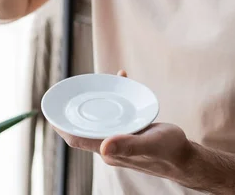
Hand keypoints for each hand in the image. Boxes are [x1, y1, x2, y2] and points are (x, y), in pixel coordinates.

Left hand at [52, 71, 190, 183]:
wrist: (185, 157)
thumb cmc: (169, 151)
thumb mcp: (149, 144)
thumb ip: (128, 146)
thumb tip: (103, 147)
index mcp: (109, 151)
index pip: (76, 137)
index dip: (61, 125)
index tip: (50, 110)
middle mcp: (110, 145)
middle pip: (84, 126)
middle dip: (74, 109)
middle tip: (68, 87)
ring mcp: (119, 138)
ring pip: (100, 117)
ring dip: (95, 100)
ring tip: (95, 78)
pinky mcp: (130, 131)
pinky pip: (116, 112)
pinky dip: (116, 95)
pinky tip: (122, 77)